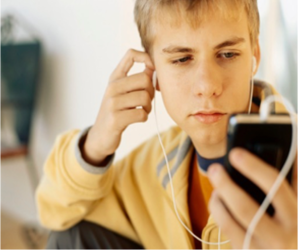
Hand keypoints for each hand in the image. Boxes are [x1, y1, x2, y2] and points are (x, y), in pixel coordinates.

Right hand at [83, 49, 154, 163]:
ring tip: (142, 110)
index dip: (147, 58)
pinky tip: (137, 119)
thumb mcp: (123, 92)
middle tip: (146, 101)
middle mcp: (112, 87)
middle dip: (151, 92)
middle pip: (144, 79)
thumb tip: (154, 68)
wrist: (101, 135)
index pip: (131, 54)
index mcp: (115, 78)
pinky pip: (142, 114)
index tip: (153, 71)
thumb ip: (137, 80)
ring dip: (148, 107)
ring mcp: (112, 103)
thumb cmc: (118, 112)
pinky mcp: (115, 119)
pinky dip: (144, 118)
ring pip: (145, 97)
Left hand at [207, 147, 296, 249]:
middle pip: (245, 208)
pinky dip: (219, 216)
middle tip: (214, 169)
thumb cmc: (292, 230)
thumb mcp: (295, 208)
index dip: (253, 168)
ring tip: (216, 190)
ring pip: (229, 224)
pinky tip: (219, 206)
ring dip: (218, 202)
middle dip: (225, 185)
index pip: (275, 187)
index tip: (235, 153)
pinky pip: (227, 235)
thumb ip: (288, 184)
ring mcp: (263, 251)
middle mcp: (282, 238)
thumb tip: (279, 152)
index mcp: (297, 217)